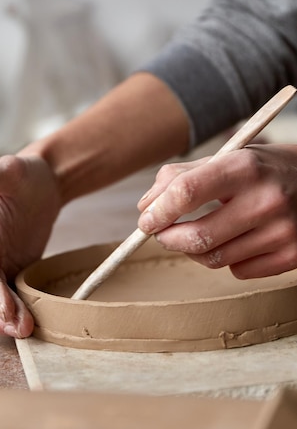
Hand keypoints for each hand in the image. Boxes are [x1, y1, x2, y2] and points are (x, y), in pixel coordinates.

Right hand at [0, 150, 60, 337]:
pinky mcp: (16, 272)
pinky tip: (40, 320)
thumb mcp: (7, 171)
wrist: (43, 183)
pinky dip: (20, 313)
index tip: (7, 308)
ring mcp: (1, 267)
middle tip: (24, 329)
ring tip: (32, 330)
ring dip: (8, 320)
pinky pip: (12, 300)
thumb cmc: (25, 175)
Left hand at [137, 144, 296, 278]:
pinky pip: (238, 270)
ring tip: (196, 234)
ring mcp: (282, 232)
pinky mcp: (291, 255)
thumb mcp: (228, 158)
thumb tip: (147, 206)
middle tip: (160, 233)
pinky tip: (236, 239)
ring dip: (194, 250)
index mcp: (244, 168)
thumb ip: (182, 177)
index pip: (186, 192)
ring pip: (214, 259)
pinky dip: (227, 259)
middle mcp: (266, 200)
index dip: (158, 211)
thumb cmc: (264, 169)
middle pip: (197, 236)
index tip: (146, 220)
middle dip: (168, 238)